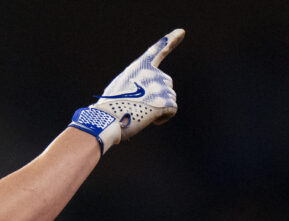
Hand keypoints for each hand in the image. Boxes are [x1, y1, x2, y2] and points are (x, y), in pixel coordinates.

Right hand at [69, 28, 184, 153]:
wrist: (107, 120)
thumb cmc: (109, 109)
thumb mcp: (119, 89)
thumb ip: (137, 84)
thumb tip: (154, 99)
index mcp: (139, 68)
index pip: (157, 50)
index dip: (170, 41)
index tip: (181, 32)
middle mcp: (152, 74)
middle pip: (166, 84)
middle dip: (157, 96)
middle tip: (138, 107)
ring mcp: (160, 87)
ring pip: (170, 98)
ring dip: (159, 107)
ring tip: (140, 114)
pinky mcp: (166, 102)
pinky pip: (172, 110)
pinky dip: (163, 118)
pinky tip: (149, 120)